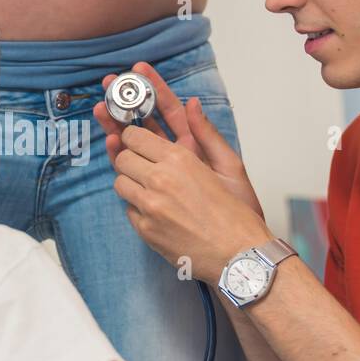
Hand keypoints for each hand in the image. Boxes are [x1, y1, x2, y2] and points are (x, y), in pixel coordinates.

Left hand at [92, 62, 270, 281]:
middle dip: (129, 157)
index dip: (132, 135)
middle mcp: (160, 181)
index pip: (135, 136)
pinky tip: (158, 210)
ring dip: (130, 182)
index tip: (135, 137)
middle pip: (122, 157)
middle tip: (141, 162)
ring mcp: (149, 207)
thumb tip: (192, 105)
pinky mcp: (146, 230)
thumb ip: (205, 132)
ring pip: (120, 183)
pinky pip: (128, 209)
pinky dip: (138, 207)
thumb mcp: (228, 165)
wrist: (239, 255)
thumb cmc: (236, 213)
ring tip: (151, 187)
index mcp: (179, 160)